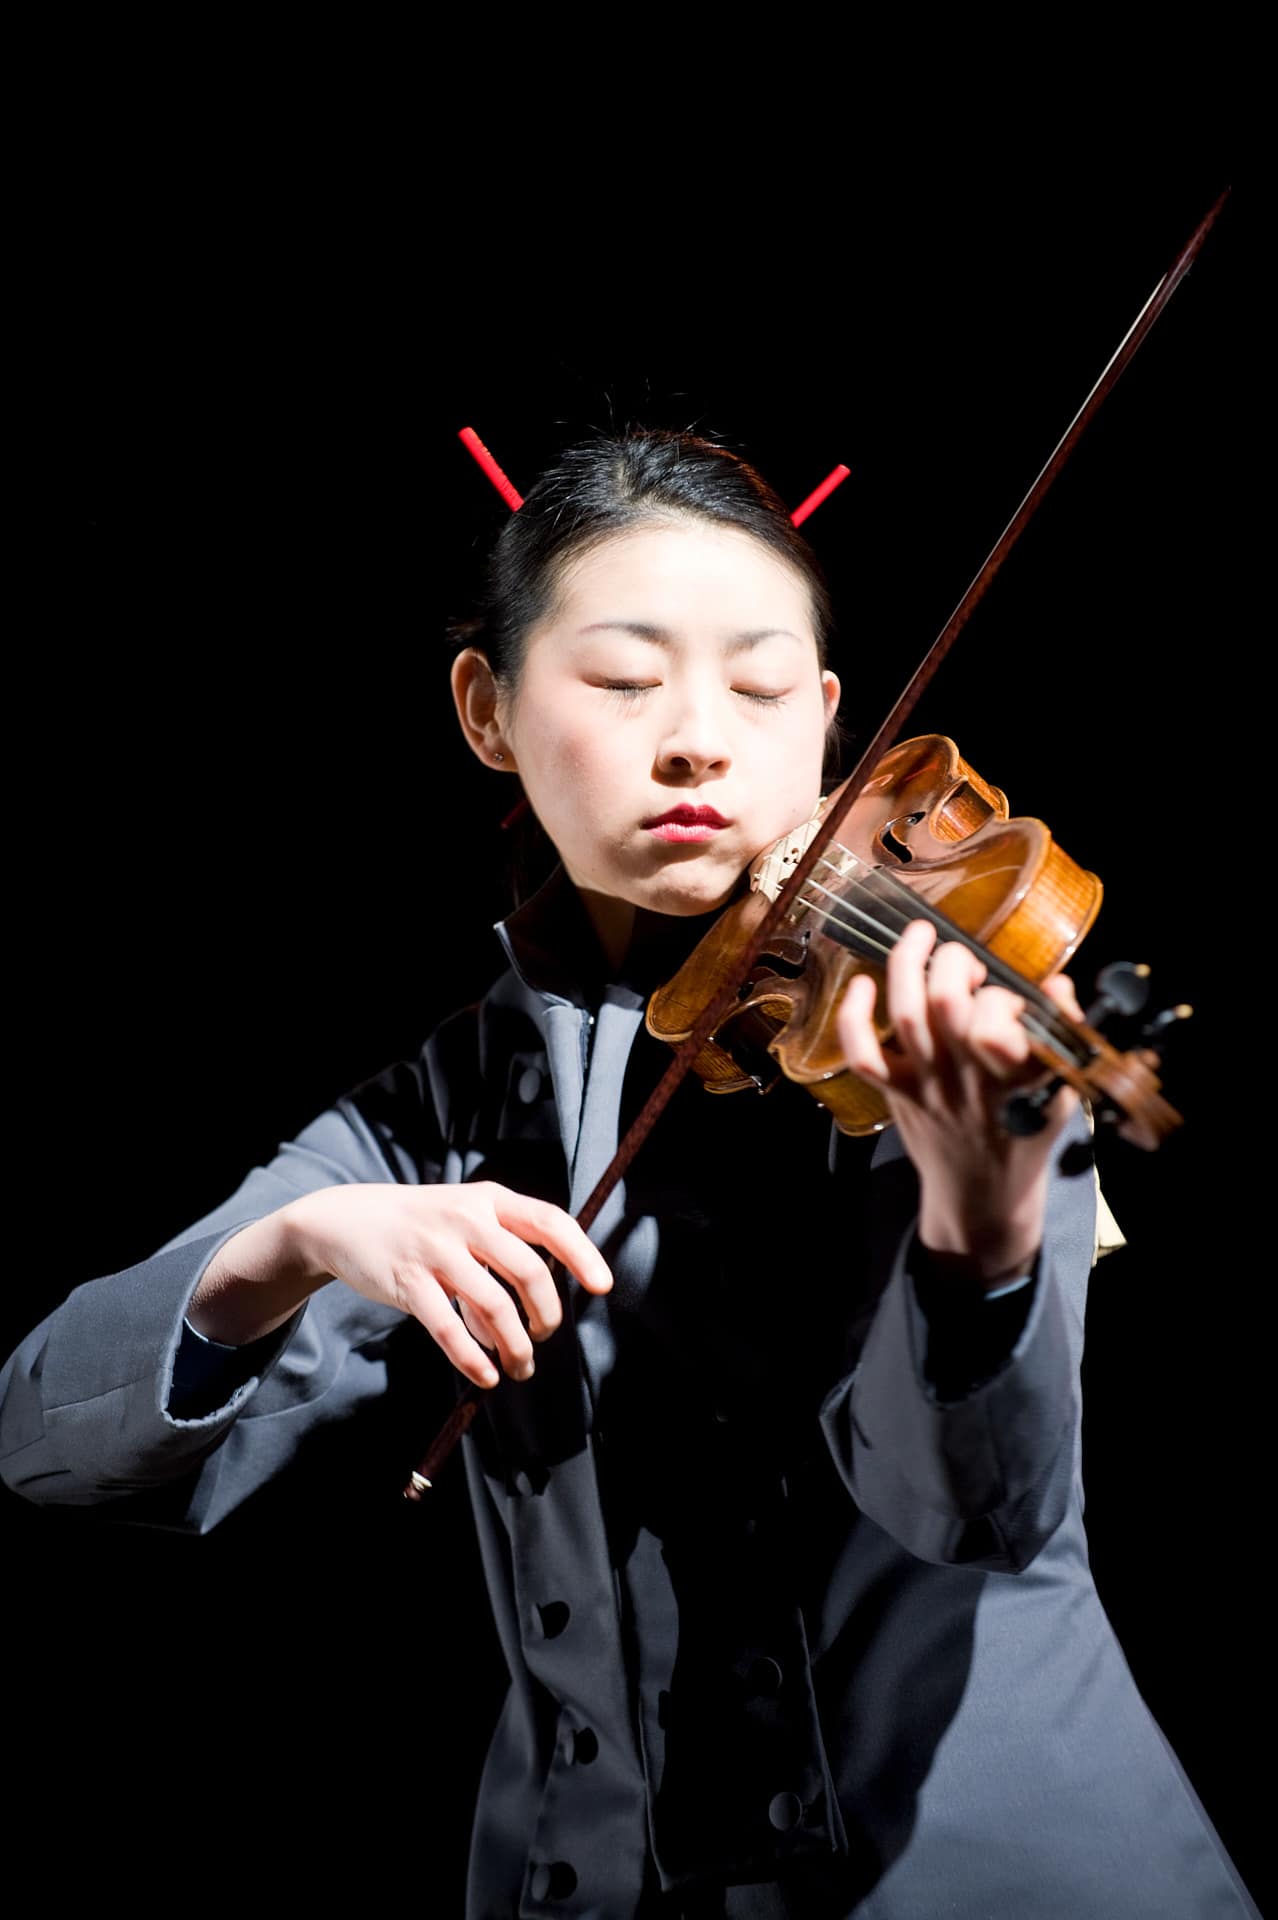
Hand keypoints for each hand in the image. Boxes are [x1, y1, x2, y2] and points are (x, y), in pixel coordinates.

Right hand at [288, 1181, 612, 1387]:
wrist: (347, 1219)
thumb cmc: (420, 1225)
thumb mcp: (463, 1218)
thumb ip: (500, 1255)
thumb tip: (534, 1314)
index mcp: (489, 1199)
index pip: (550, 1222)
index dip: (582, 1254)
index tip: (603, 1286)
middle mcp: (466, 1218)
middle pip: (529, 1270)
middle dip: (547, 1314)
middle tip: (545, 1336)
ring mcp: (435, 1249)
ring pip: (493, 1306)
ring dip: (515, 1346)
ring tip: (520, 1367)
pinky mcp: (407, 1281)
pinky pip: (448, 1328)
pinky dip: (472, 1358)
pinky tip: (486, 1375)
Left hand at [835, 920, 1081, 1284]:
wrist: (982, 1197)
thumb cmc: (1024, 1133)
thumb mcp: (1060, 1090)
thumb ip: (1061, 1035)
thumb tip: (1055, 982)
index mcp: (1017, 1079)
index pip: (999, 1025)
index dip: (1001, 997)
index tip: (1009, 994)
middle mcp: (968, 1080)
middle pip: (946, 1005)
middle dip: (953, 963)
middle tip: (965, 961)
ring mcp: (928, 1087)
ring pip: (907, 1016)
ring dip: (909, 964)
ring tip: (922, 938)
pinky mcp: (898, 1095)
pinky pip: (863, 1056)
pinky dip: (854, 1017)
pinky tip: (863, 985)